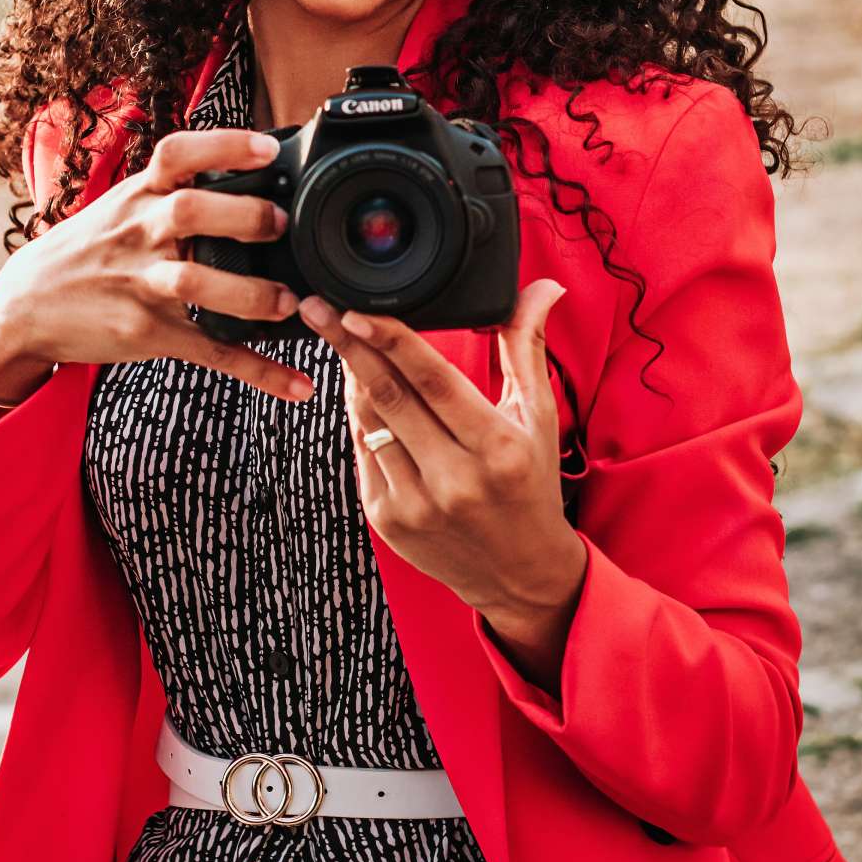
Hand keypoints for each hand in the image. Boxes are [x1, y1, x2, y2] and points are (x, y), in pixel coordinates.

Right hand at [0, 127, 312, 403]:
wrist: (26, 304)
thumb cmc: (89, 248)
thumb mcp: (122, 205)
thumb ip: (173, 190)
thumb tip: (248, 169)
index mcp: (137, 195)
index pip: (177, 155)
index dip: (223, 146)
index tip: (267, 149)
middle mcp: (139, 234)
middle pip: (189, 212)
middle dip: (243, 215)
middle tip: (281, 224)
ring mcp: (141, 284)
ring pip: (196, 284)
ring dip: (249, 294)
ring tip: (288, 303)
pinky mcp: (149, 333)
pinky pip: (209, 351)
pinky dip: (258, 370)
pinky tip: (296, 384)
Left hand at [296, 280, 580, 618]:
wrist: (519, 573)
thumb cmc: (531, 483)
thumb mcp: (539, 416)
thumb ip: (527, 347)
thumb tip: (543, 287)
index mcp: (497, 448)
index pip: (433, 382)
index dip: (391, 342)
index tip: (355, 311)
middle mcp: (455, 479)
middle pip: (389, 397)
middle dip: (348, 346)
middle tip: (318, 308)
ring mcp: (416, 504)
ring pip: (367, 423)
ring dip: (348, 376)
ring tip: (334, 338)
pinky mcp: (387, 520)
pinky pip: (361, 452)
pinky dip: (356, 416)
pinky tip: (354, 387)